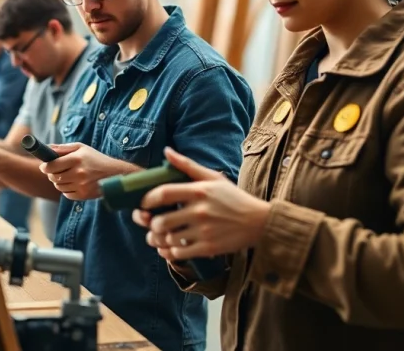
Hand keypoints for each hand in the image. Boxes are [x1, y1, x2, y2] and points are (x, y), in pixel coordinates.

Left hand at [40, 143, 135, 200]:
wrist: (115, 174)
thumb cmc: (96, 158)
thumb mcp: (81, 148)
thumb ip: (63, 148)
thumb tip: (47, 148)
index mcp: (76, 159)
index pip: (52, 166)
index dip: (45, 167)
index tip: (44, 166)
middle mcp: (78, 173)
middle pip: (54, 177)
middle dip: (51, 174)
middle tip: (55, 171)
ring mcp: (81, 186)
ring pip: (59, 187)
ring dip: (59, 182)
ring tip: (66, 176)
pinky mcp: (84, 195)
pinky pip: (67, 194)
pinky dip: (67, 190)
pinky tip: (74, 183)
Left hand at [132, 147, 269, 260]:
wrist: (259, 222)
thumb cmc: (233, 198)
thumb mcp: (213, 178)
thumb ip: (187, 166)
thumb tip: (166, 151)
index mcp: (199, 191)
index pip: (163, 193)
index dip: (147, 200)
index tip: (144, 204)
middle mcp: (200, 211)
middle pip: (161, 221)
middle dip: (151, 224)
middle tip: (153, 224)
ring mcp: (204, 231)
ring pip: (168, 239)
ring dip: (159, 240)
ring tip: (159, 237)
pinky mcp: (208, 248)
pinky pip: (179, 253)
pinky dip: (169, 252)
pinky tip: (170, 248)